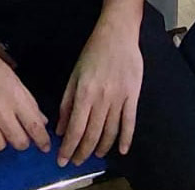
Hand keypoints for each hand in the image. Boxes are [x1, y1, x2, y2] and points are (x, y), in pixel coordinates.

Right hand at [0, 37, 50, 153]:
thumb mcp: (12, 77)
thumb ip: (27, 100)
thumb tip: (40, 119)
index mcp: (16, 96)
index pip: (35, 126)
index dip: (42, 140)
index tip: (45, 147)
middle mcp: (1, 112)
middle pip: (19, 142)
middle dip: (22, 141)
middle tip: (19, 135)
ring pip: (0, 146)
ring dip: (2, 139)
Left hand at [56, 23, 142, 165]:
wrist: (117, 33)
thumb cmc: (93, 51)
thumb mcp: (74, 74)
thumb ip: (67, 102)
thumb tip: (61, 128)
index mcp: (84, 92)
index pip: (75, 129)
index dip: (68, 148)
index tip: (62, 160)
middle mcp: (101, 98)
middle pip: (92, 134)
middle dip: (82, 152)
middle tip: (77, 162)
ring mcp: (119, 98)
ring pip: (110, 131)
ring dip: (101, 147)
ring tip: (95, 155)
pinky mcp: (133, 95)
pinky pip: (130, 122)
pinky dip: (126, 138)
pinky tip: (122, 150)